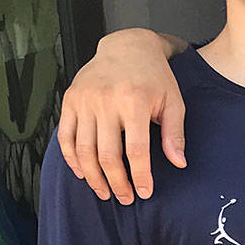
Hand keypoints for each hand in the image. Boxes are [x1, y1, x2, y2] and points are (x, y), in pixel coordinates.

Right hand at [57, 29, 187, 203]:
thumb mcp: (173, 101)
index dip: (140, 176)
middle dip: (116, 182)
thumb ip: (175, 133)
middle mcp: (106, 101)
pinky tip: (84, 173)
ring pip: (83, 150)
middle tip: (125, 198)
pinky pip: (66, 137)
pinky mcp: (70, 100)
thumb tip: (179, 163)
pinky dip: (72, 159)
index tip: (144, 193)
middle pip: (107, 155)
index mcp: (135, 101)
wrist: (128, 46)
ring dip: (93, 177)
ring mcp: (84, 101)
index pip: (136, 150)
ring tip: (105, 192)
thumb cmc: (155, 76)